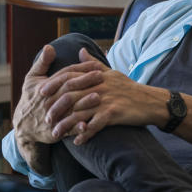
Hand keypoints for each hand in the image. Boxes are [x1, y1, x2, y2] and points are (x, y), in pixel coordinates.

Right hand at [12, 45, 103, 172]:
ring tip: (98, 97)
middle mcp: (47, 101)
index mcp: (44, 87)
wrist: (22, 126)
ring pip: (68, 109)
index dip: (80, 69)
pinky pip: (66, 129)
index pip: (64, 75)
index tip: (96, 64)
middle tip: (102, 75)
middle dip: (85, 81)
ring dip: (83, 103)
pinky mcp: (53, 131)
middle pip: (68, 89)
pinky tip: (87, 125)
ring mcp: (50, 116)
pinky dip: (76, 128)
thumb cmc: (31, 98)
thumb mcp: (32, 79)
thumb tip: (49, 46)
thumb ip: (42, 63)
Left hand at [44, 48, 165, 144]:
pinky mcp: (113, 112)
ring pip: (78, 112)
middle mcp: (99, 85)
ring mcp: (106, 99)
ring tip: (56, 134)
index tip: (40, 93)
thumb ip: (93, 63)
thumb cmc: (129, 88)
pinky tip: (77, 141)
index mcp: (97, 74)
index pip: (69, 75)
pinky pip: (94, 125)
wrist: (151, 101)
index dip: (53, 83)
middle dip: (54, 107)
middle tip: (45, 119)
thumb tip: (80, 50)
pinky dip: (84, 134)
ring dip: (65, 125)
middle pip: (69, 94)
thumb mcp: (112, 72)